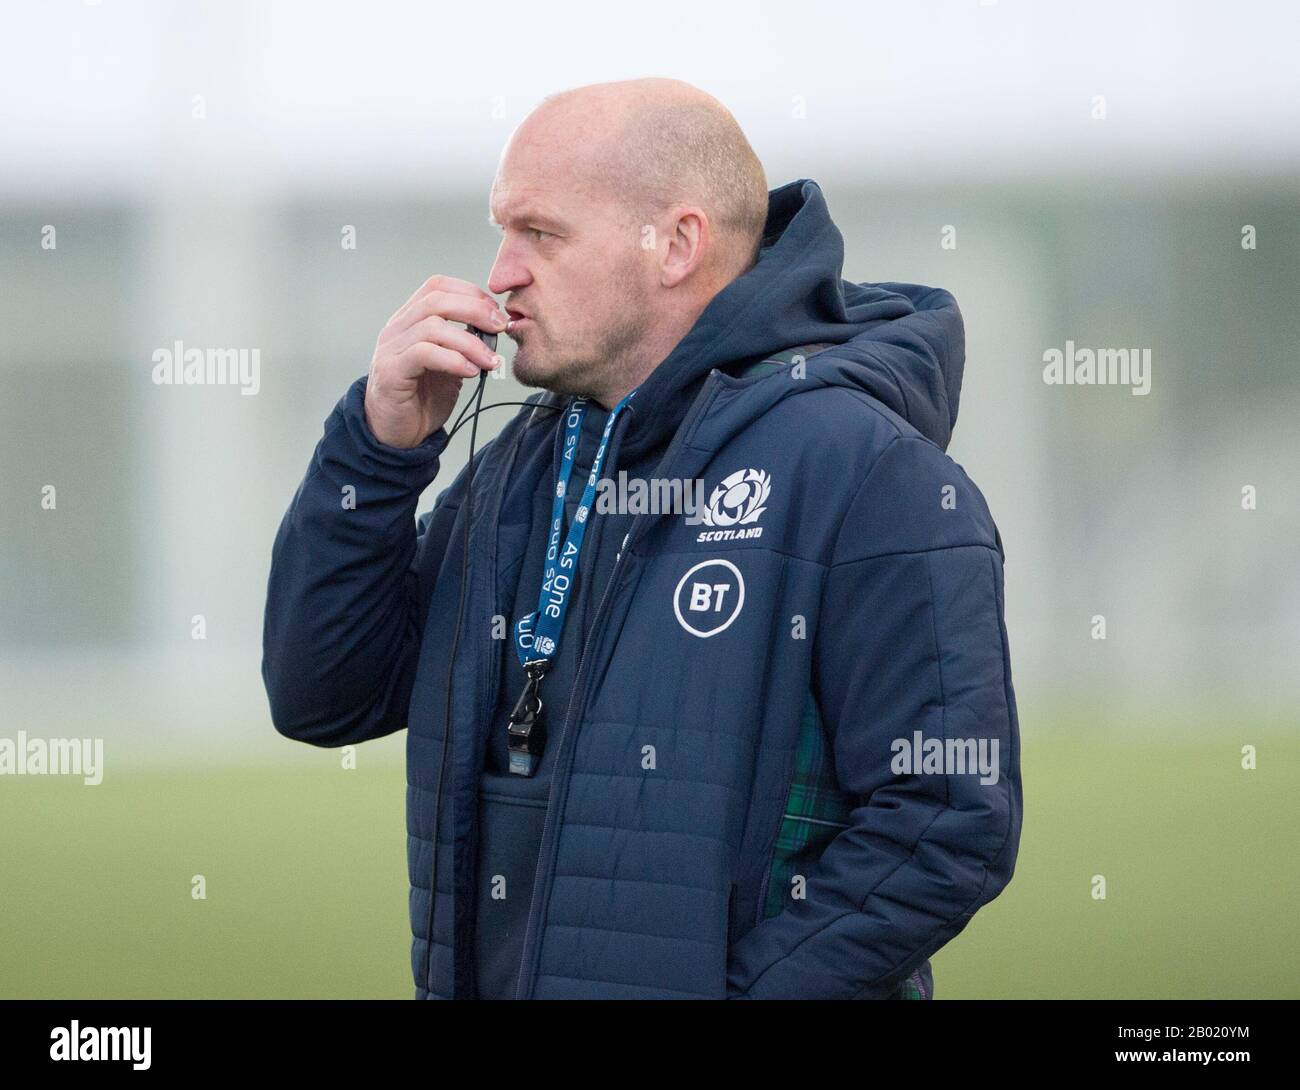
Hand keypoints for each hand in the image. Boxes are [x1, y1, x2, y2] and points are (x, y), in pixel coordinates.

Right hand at [363, 274, 505, 447]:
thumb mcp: (449, 365)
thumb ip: (464, 345)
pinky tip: (471, 372)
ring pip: (432, 327)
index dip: (469, 292)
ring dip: (470, 342)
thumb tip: (493, 330)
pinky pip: (424, 354)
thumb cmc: (421, 398)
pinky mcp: (391, 371)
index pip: (437, 286)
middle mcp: (397, 329)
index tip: (494, 310)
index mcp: (410, 320)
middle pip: (436, 300)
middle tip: (499, 327)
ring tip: (490, 360)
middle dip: (475, 310)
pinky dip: (454, 360)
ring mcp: (391, 348)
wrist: (396, 433)